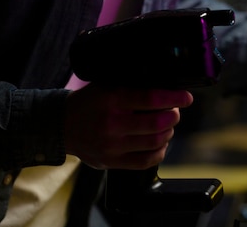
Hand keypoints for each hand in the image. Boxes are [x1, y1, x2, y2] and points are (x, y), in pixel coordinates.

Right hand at [64, 83, 192, 169]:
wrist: (60, 126)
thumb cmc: (89, 102)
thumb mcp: (108, 85)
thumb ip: (134, 86)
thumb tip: (167, 86)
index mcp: (113, 99)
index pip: (152, 98)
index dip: (175, 98)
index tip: (186, 98)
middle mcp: (113, 123)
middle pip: (158, 123)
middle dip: (174, 116)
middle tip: (175, 112)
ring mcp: (112, 145)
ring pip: (155, 142)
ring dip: (168, 133)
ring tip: (167, 126)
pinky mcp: (111, 161)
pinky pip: (145, 161)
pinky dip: (159, 152)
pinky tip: (160, 144)